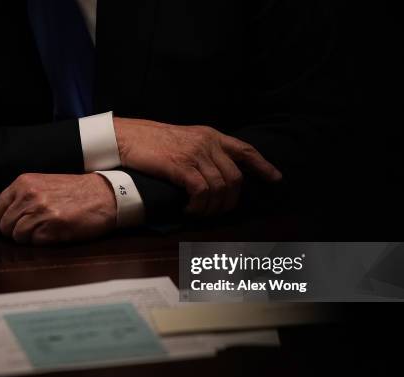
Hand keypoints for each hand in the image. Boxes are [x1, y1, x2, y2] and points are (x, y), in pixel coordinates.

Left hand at [0, 173, 116, 243]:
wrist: (105, 195)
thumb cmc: (76, 192)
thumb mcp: (44, 184)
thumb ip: (23, 197)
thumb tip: (4, 217)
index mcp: (23, 183)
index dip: (5, 222)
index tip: (16, 225)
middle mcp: (29, 195)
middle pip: (5, 226)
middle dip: (17, 232)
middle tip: (34, 231)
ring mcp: (41, 211)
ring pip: (18, 236)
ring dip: (30, 238)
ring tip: (46, 231)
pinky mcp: (54, 226)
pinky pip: (35, 242)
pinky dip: (43, 242)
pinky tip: (56, 233)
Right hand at [113, 118, 281, 215]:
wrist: (127, 137)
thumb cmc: (152, 142)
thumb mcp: (184, 139)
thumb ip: (203, 152)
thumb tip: (215, 174)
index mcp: (211, 136)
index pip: (245, 150)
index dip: (263, 166)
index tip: (276, 179)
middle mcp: (208, 143)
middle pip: (235, 178)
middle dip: (230, 202)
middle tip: (216, 212)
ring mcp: (195, 154)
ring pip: (220, 188)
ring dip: (211, 208)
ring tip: (198, 213)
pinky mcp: (181, 165)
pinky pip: (202, 191)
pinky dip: (199, 206)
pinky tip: (189, 209)